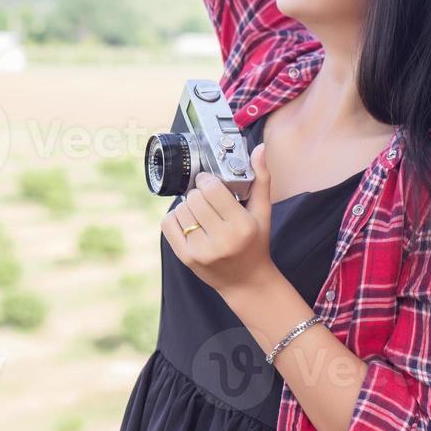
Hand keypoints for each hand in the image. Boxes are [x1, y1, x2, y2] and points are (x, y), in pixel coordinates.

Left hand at [161, 142, 279, 296]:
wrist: (247, 282)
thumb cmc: (256, 243)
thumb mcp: (263, 213)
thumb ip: (261, 179)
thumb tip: (259, 148)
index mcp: (241, 226)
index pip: (211, 190)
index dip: (208, 181)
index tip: (211, 184)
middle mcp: (221, 240)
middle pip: (194, 198)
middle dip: (199, 193)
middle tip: (207, 198)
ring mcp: (201, 251)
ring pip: (181, 209)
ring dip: (188, 205)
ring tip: (201, 211)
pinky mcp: (186, 258)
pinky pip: (168, 224)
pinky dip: (175, 217)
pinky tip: (189, 221)